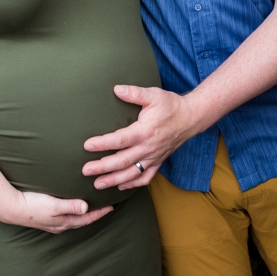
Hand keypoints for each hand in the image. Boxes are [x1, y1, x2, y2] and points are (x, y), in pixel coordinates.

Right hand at [0, 190, 112, 233]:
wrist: (11, 208)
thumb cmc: (32, 205)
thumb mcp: (53, 205)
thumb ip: (70, 206)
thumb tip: (87, 208)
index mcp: (64, 222)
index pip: (87, 218)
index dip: (100, 213)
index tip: (112, 207)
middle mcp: (60, 225)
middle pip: (82, 221)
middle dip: (94, 215)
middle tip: (106, 208)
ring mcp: (52, 222)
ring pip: (74, 220)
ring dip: (84, 214)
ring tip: (92, 207)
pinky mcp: (45, 218)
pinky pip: (65, 216)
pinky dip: (73, 212)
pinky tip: (71, 208)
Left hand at [82, 85, 199, 190]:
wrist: (191, 117)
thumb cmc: (171, 105)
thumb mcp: (153, 95)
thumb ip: (134, 93)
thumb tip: (116, 89)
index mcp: (145, 131)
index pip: (120, 140)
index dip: (103, 144)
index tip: (87, 146)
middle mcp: (149, 148)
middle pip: (122, 161)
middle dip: (103, 167)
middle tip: (85, 170)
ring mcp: (154, 157)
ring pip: (132, 173)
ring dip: (114, 180)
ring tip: (98, 184)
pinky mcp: (158, 162)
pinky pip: (145, 177)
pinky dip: (132, 184)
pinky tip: (120, 186)